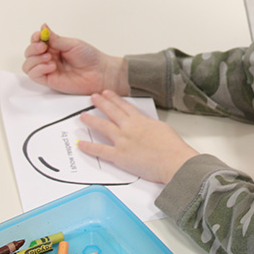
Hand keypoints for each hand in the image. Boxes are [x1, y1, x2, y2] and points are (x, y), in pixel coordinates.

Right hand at [22, 25, 127, 95]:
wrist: (100, 72)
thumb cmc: (90, 58)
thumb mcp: (72, 44)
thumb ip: (55, 39)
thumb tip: (43, 27)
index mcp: (55, 47)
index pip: (36, 41)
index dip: (35, 38)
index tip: (39, 36)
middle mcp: (50, 58)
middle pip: (29, 53)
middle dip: (33, 48)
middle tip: (43, 47)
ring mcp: (48, 69)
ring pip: (28, 64)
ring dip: (35, 59)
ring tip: (49, 58)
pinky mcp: (49, 80)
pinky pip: (34, 75)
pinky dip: (38, 69)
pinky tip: (51, 66)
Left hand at [78, 90, 198, 183]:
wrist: (173, 160)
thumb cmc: (172, 147)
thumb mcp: (162, 128)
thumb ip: (150, 125)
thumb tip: (146, 126)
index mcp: (141, 120)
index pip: (124, 106)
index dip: (114, 98)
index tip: (107, 93)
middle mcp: (129, 128)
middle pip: (112, 111)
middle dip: (101, 103)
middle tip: (93, 97)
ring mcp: (123, 141)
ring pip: (103, 127)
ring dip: (91, 120)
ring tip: (83, 116)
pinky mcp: (119, 156)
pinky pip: (100, 150)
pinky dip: (89, 147)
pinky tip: (81, 144)